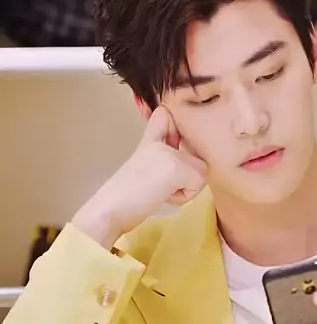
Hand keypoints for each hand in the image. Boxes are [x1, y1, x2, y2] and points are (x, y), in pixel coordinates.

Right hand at [72, 105, 206, 247]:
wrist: (109, 209)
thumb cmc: (125, 196)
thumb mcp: (145, 167)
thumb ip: (163, 158)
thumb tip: (187, 160)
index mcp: (150, 139)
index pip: (165, 114)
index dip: (175, 128)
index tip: (169, 140)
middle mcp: (160, 140)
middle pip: (196, 157)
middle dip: (185, 177)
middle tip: (159, 184)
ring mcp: (169, 152)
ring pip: (200, 171)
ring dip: (185, 188)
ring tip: (160, 191)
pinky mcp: (176, 167)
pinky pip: (197, 184)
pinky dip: (183, 197)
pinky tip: (162, 195)